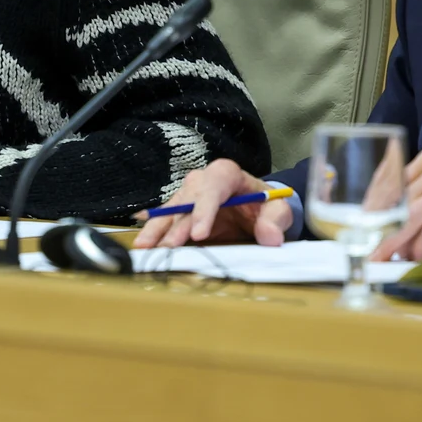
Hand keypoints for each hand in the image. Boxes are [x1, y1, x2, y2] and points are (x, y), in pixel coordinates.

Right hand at [133, 158, 290, 248]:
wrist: (256, 207)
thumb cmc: (265, 205)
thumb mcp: (278, 210)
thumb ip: (275, 221)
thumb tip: (269, 236)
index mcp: (227, 174)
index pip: (212, 188)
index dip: (203, 211)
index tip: (198, 235)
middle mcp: (203, 181)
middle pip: (186, 201)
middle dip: (175, 225)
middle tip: (167, 247)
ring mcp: (189, 195)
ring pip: (170, 210)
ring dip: (157, 229)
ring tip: (144, 247)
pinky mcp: (181, 210)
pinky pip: (166, 219)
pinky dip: (155, 231)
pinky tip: (142, 242)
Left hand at [371, 139, 421, 260]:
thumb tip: (395, 211)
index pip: (394, 175)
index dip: (375, 201)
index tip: (363, 221)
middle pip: (399, 196)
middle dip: (379, 224)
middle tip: (368, 245)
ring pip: (411, 215)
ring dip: (395, 240)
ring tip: (384, 256)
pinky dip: (420, 247)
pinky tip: (416, 257)